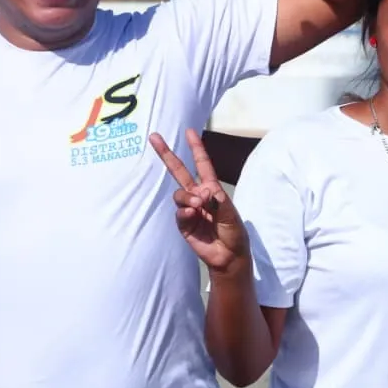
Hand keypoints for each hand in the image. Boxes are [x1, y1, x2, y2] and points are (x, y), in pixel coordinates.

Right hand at [149, 128, 249, 275]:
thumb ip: (218, 201)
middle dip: (167, 154)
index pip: (202, 164)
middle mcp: (198, 195)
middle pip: (179, 171)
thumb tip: (203, 191)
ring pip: (179, 194)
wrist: (228, 256)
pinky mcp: (183, 224)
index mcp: (212, 189)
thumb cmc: (234, 233)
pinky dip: (185, 212)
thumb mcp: (231, 214)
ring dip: (187, 197)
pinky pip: (180, 213)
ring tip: (198, 205)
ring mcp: (189, 209)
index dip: (196, 148)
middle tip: (154, 137)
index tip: (189, 131)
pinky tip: (193, 214)